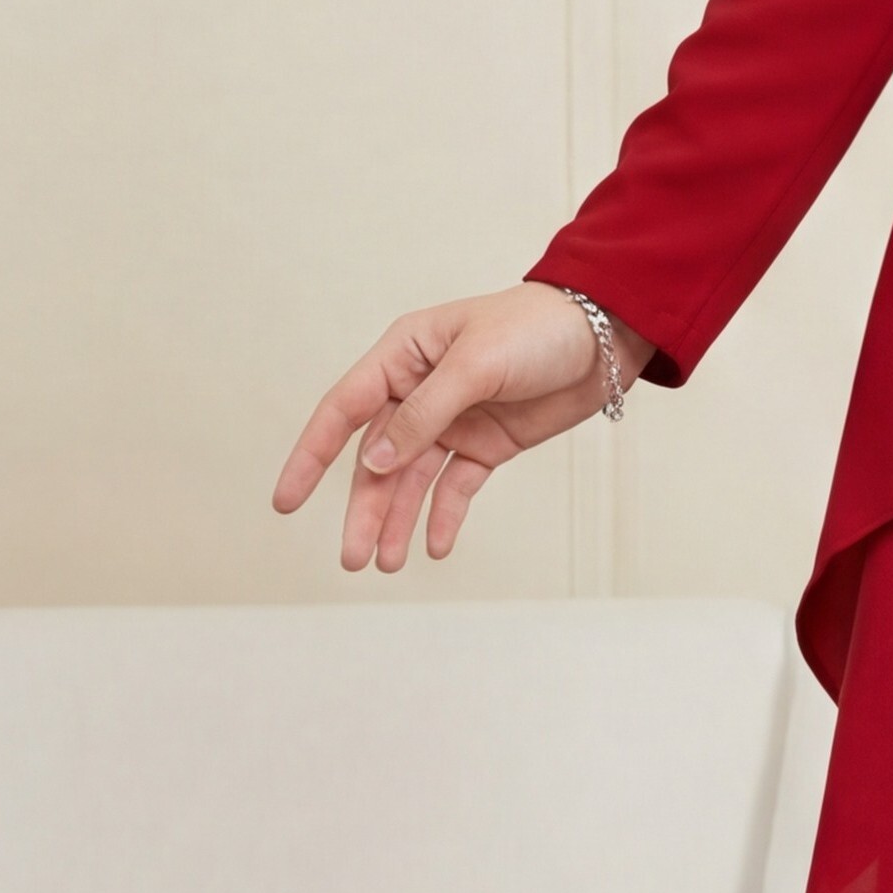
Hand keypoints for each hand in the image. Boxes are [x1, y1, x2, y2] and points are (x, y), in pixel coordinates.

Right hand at [270, 286, 653, 573]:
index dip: (310, 456)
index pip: (343, 409)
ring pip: (411, 479)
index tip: (286, 501)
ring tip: (386, 563)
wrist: (606, 335)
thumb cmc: (537, 328)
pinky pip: (455, 486)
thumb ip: (423, 414)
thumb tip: (373, 461)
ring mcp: (453, 419)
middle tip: (352, 558)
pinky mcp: (487, 443)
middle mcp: (419, 389)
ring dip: (398, 520)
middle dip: (363, 509)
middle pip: (376, 458)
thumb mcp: (475, 366)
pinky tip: (433, 546)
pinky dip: (443, 516)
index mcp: (404, 354)